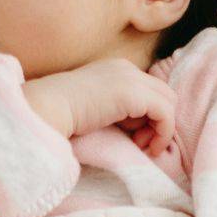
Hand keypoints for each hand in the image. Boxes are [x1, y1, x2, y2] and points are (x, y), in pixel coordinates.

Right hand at [29, 58, 176, 156]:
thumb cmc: (61, 113)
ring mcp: (131, 78)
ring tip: (142, 145)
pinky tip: (149, 147)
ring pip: (169, 101)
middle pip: (163, 93)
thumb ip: (115, 108)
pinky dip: (164, 133)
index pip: (149, 89)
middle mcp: (127, 68)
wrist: (47, 107)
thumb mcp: (95, 105)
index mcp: (116, 69)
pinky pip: (166, 113)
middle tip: (141, 142)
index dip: (148, 115)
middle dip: (158, 120)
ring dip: (161, 128)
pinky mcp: (134, 94)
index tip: (135, 136)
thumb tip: (137, 127)